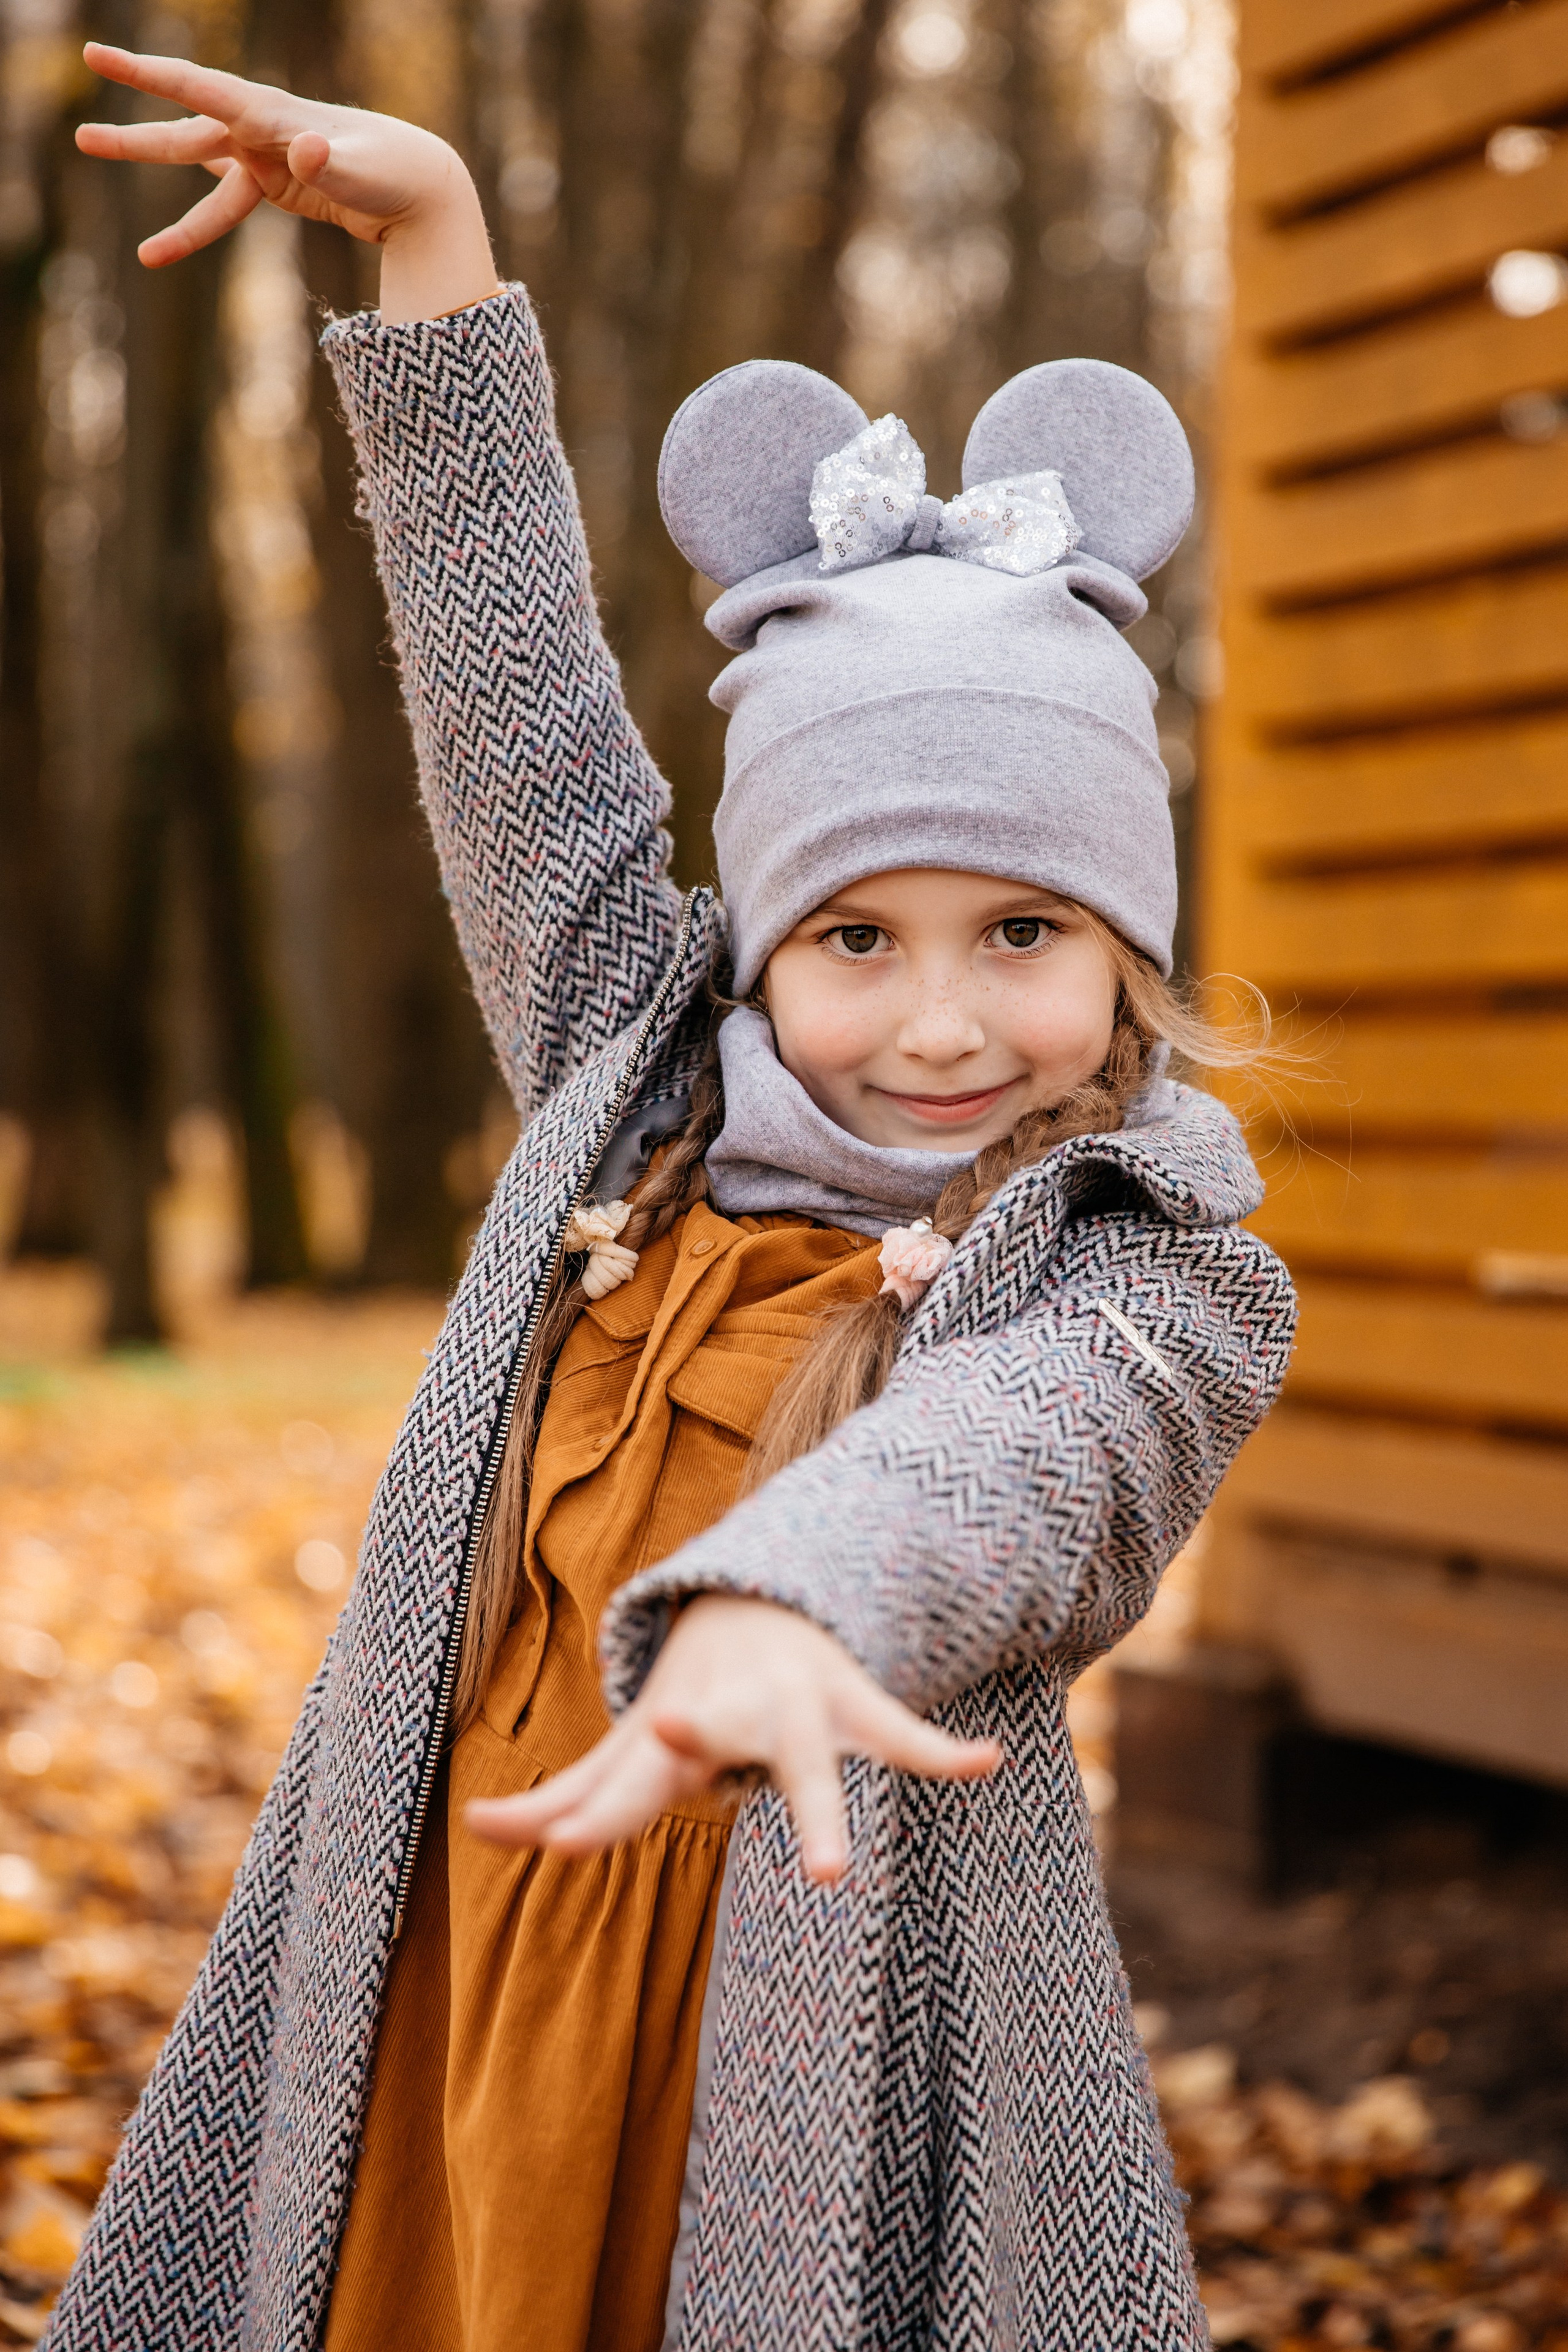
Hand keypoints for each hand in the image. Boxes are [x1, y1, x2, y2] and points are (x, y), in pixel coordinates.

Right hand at [75, 45, 498, 322]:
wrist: (423, 186)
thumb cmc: (395, 171)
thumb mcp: (361, 171)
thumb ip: (329, 160)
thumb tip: (305, 147)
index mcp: (271, 115)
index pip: (198, 89)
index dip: (146, 74)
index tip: (99, 56)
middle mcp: (261, 128)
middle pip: (185, 126)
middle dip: (134, 128)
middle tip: (79, 133)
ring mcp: (265, 154)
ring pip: (197, 164)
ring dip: (150, 167)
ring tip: (111, 190)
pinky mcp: (275, 181)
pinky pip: (224, 203)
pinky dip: (196, 223)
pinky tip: (162, 243)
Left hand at [466, 1594, 1000, 1883]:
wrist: (768, 1604)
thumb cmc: (691, 1697)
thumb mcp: (632, 1744)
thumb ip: (566, 1794)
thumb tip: (471, 1830)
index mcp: (669, 1735)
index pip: (619, 1783)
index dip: (584, 1814)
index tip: (547, 1841)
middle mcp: (728, 1719)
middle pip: (704, 1745)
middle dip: (690, 1745)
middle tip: (676, 1739)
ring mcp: (796, 1713)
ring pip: (813, 1761)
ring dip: (822, 1809)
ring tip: (831, 1877)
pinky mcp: (855, 1707)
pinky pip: (903, 1735)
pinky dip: (944, 1753)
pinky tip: (984, 1763)